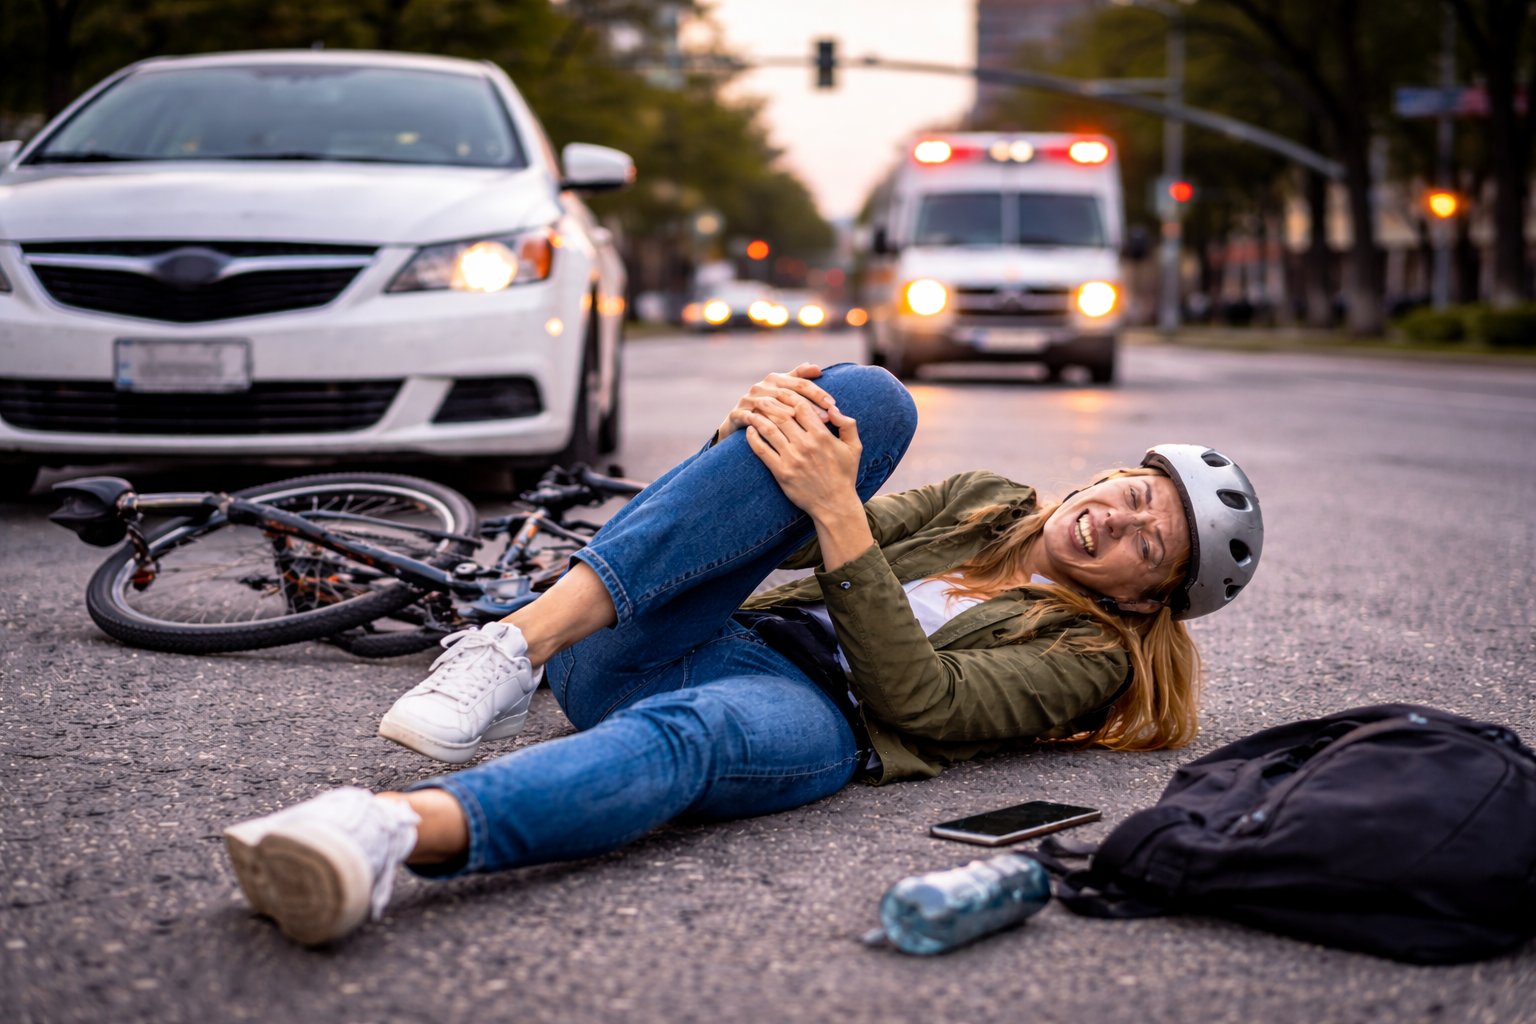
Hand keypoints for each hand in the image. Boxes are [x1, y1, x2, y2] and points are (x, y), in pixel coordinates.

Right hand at [716, 364, 836, 444]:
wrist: (738, 423)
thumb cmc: (769, 408)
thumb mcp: (783, 390)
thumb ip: (799, 378)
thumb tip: (816, 368)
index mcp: (776, 378)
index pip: (801, 383)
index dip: (818, 393)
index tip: (833, 405)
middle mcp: (761, 386)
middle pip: (788, 393)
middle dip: (809, 406)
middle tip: (826, 418)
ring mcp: (748, 400)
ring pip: (771, 405)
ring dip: (790, 416)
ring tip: (806, 428)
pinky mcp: (737, 414)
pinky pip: (752, 418)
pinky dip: (764, 424)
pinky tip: (780, 434)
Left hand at [741, 390, 861, 520]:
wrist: (834, 505)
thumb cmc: (845, 474)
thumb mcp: (854, 447)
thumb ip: (847, 424)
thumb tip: (832, 408)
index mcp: (822, 436)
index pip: (801, 406)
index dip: (790, 396)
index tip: (782, 391)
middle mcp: (805, 445)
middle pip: (782, 415)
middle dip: (770, 403)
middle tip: (762, 397)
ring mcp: (792, 459)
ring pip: (769, 430)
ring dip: (758, 417)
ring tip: (752, 410)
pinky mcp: (781, 473)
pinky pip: (762, 451)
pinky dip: (753, 438)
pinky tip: (750, 431)